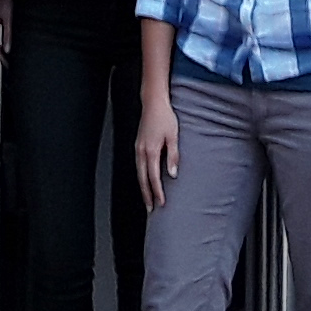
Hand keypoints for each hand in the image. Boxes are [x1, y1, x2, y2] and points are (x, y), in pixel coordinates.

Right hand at [136, 95, 179, 211]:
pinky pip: (138, 165)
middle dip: (146, 195)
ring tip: (147, 198)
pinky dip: (140, 176)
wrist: (153, 102)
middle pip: (142, 178)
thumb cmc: (165, 117)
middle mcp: (141, 151)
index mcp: (150, 150)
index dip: (157, 192)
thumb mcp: (173, 136)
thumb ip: (173, 156)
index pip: (153, 177)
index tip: (161, 203)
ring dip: (142, 187)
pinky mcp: (138, 144)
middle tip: (151, 208)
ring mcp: (137, 147)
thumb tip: (172, 174)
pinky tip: (145, 180)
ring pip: (138, 173)